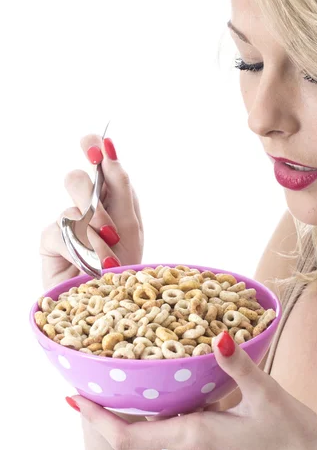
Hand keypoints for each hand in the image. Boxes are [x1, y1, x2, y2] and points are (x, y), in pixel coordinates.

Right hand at [40, 134, 143, 289]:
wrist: (109, 306)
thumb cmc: (126, 265)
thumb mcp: (131, 225)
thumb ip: (121, 187)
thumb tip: (110, 149)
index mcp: (112, 198)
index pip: (99, 162)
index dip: (94, 147)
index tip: (97, 144)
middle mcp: (88, 206)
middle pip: (78, 179)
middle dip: (93, 198)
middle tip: (108, 223)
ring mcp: (68, 223)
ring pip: (70, 206)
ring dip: (93, 231)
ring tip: (108, 253)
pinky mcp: (52, 241)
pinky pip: (59, 230)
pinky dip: (78, 248)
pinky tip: (90, 264)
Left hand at [66, 331, 316, 449]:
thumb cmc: (296, 441)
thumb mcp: (267, 396)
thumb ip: (237, 366)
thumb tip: (218, 335)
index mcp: (195, 436)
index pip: (126, 435)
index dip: (95, 417)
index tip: (72, 398)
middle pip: (155, 426)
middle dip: (155, 400)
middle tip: (157, 368)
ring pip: (176, 435)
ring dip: (182, 413)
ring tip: (204, 388)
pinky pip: (192, 448)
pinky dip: (195, 427)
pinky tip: (222, 413)